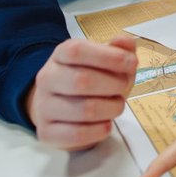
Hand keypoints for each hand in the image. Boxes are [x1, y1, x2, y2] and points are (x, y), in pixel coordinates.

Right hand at [26, 34, 137, 150]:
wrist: (61, 107)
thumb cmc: (92, 79)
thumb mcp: (107, 61)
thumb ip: (120, 49)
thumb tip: (125, 41)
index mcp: (61, 55)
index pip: (77, 51)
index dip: (109, 57)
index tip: (132, 64)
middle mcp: (46, 78)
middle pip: (82, 81)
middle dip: (114, 85)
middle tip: (124, 88)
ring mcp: (43, 106)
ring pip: (84, 110)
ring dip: (111, 109)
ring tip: (117, 106)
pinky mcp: (46, 132)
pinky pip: (77, 134)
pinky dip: (99, 131)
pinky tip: (106, 124)